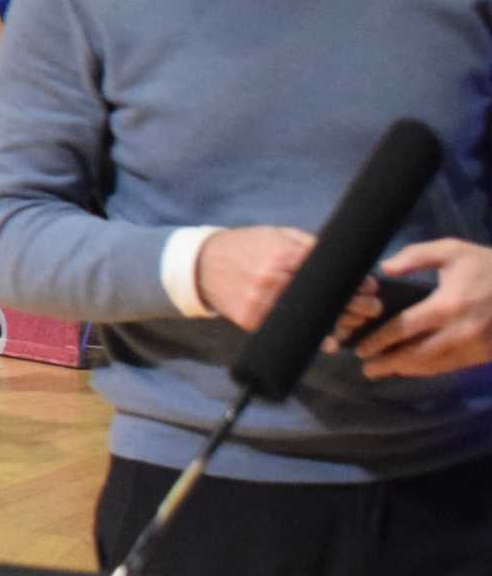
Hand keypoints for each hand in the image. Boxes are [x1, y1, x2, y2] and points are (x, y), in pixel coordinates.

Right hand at [193, 225, 375, 336]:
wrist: (203, 264)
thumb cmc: (244, 247)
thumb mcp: (275, 235)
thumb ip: (306, 245)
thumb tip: (343, 259)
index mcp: (282, 255)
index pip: (329, 273)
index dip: (356, 284)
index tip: (370, 288)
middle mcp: (273, 280)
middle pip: (326, 299)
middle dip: (356, 306)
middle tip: (371, 308)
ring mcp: (261, 303)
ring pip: (311, 321)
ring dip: (340, 324)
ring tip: (353, 323)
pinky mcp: (252, 320)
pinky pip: (288, 333)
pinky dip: (313, 339)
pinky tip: (330, 341)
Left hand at [354, 239, 491, 378]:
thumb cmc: (487, 266)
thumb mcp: (452, 251)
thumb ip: (416, 256)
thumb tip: (384, 269)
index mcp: (447, 305)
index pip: (403, 329)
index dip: (379, 341)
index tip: (360, 348)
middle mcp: (460, 331)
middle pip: (414, 355)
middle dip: (387, 363)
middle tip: (366, 368)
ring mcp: (474, 347)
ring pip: (433, 366)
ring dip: (406, 370)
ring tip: (384, 371)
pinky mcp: (485, 355)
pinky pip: (451, 367)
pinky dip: (429, 370)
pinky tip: (413, 368)